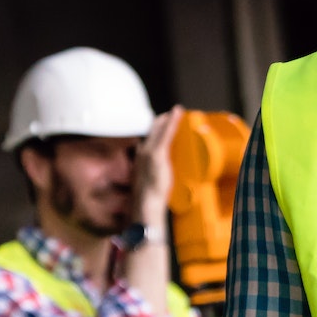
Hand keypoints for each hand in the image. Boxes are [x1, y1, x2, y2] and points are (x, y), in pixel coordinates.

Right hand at [133, 106, 183, 225]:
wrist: (146, 205)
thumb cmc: (148, 198)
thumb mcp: (148, 183)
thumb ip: (151, 174)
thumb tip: (154, 173)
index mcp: (139, 158)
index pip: (146, 138)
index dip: (154, 129)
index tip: (162, 122)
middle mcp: (142, 152)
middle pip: (152, 130)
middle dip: (161, 121)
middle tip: (172, 113)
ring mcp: (149, 152)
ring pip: (158, 129)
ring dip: (168, 118)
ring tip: (177, 111)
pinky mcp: (158, 154)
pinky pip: (166, 133)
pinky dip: (172, 121)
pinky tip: (177, 112)